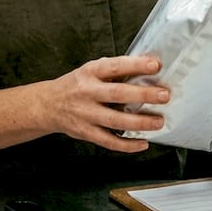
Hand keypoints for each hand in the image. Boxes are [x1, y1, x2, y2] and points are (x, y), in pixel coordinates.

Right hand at [44, 55, 171, 152]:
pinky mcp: (85, 132)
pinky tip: (142, 143)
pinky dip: (127, 145)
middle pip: (117, 94)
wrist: (47, 105)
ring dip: (139, 122)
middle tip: (164, 95)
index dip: (135, 65)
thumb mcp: (90, 71)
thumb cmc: (76, 85)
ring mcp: (85, 114)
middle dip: (143, 95)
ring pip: (115, 120)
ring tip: (158, 122)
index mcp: (89, 72)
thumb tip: (146, 69)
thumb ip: (114, 71)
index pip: (114, 66)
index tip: (155, 65)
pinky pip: (108, 141)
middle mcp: (86, 92)